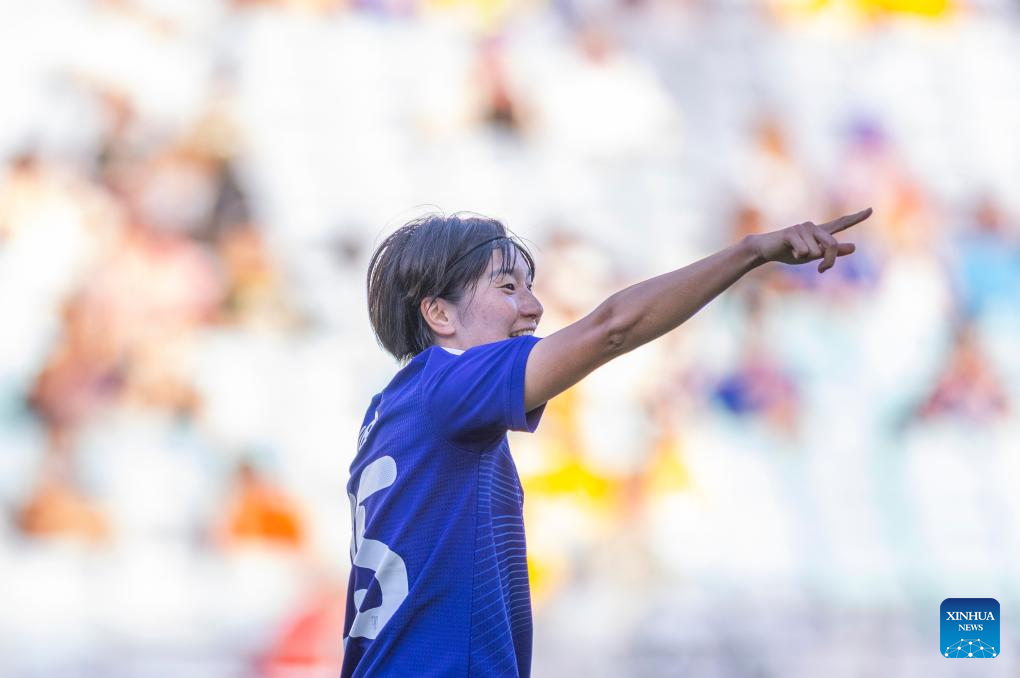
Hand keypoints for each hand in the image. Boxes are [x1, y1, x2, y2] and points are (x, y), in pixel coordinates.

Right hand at [747, 207, 871, 272]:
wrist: (766, 249)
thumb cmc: (789, 252)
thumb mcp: (813, 255)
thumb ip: (832, 252)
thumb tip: (854, 247)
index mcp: (820, 232)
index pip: (842, 223)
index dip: (857, 217)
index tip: (871, 210)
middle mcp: (814, 227)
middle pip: (831, 245)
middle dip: (828, 261)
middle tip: (822, 270)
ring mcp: (803, 228)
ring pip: (816, 251)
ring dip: (806, 258)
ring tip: (794, 253)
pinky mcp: (792, 232)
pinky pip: (804, 251)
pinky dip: (797, 256)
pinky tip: (789, 251)